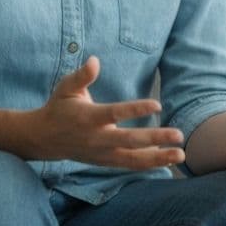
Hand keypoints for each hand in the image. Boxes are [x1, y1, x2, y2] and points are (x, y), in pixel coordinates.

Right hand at [28, 56, 184, 169]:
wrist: (44, 139)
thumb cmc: (60, 107)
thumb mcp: (66, 87)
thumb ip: (82, 76)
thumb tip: (95, 61)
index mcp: (88, 117)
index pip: (115, 113)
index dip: (136, 109)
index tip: (158, 105)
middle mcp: (97, 138)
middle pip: (129, 141)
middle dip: (155, 138)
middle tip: (179, 135)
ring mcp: (102, 153)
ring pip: (132, 159)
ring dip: (158, 158)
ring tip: (181, 155)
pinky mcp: (105, 162)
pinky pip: (129, 165)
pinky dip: (149, 164)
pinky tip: (169, 160)